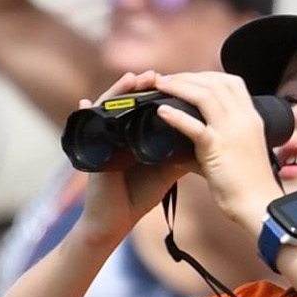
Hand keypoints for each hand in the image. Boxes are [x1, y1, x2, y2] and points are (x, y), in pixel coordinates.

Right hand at [75, 72, 193, 233]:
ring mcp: (102, 139)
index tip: (174, 80)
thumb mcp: (167, 167)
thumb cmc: (140, 193)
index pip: (145, 104)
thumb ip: (183, 148)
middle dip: (140, 86)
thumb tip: (210, 131)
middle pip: (126, 101)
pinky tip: (86, 101)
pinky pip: (88, 128)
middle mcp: (117, 131)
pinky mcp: (91, 150)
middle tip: (155, 75)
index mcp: (135, 133)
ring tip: (133, 79)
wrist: (116, 220)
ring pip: (107, 108)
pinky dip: (87, 112)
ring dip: (118, 92)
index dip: (157, 92)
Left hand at [146, 69, 282, 219]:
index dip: (207, 76)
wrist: (260, 204)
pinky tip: (161, 112)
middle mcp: (244, 119)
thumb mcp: (240, 153)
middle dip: (188, 77)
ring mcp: (232, 131)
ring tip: (160, 86)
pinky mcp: (218, 147)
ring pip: (204, 96)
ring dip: (179, 87)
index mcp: (251, 118)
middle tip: (166, 79)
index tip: (188, 79)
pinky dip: (176, 116)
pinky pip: (194, 125)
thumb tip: (188, 148)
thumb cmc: (250, 184)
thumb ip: (218, 143)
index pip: (232, 82)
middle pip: (215, 83)